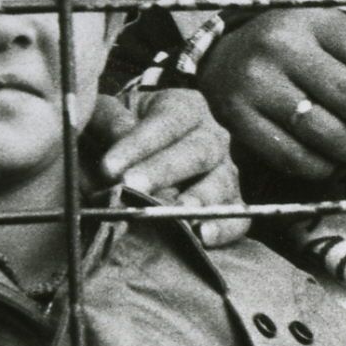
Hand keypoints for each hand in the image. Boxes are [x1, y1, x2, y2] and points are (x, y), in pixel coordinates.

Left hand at [84, 91, 245, 246]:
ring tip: (173, 213)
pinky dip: (224, 228)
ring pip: (221, 183)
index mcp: (185, 108)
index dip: (138, 143)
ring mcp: (225, 172)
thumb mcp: (110, 115)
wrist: (139, 160)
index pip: (167, 121)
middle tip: (132, 187)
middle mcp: (212, 136)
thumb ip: (109, 120)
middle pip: (197, 151)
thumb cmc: (121, 133)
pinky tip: (204, 237)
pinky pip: (237, 218)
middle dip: (163, 171)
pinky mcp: (229, 206)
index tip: (108, 167)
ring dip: (196, 200)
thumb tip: (119, 136)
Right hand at [198, 12, 345, 179]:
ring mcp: (255, 83)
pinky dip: (322, 166)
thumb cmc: (299, 50)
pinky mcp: (236, 117)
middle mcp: (282, 46)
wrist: (223, 54)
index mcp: (316, 21)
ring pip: (321, 130)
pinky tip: (335, 162)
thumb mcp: (341, 42)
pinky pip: (291, 155)